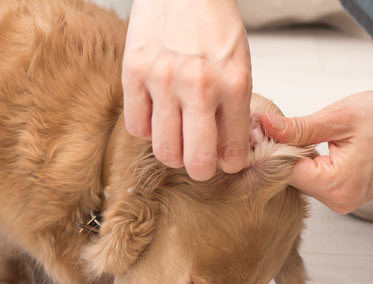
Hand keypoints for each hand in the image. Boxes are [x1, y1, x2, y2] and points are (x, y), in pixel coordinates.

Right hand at [122, 0, 251, 180]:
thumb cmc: (212, 25)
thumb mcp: (238, 64)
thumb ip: (233, 107)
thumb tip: (224, 149)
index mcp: (233, 84)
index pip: (233, 149)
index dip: (228, 163)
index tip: (223, 161)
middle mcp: (199, 86)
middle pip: (196, 161)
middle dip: (200, 169)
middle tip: (198, 163)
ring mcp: (163, 80)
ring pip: (164, 150)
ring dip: (172, 152)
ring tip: (176, 137)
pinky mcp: (134, 73)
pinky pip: (136, 127)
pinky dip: (147, 129)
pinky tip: (156, 114)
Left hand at [260, 90, 372, 212]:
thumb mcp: (340, 117)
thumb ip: (298, 127)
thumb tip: (265, 126)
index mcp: (337, 185)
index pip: (284, 171)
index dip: (268, 148)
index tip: (254, 130)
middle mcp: (339, 201)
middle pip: (290, 178)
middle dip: (278, 152)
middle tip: (263, 127)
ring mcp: (343, 201)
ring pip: (300, 179)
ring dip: (291, 156)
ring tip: (282, 131)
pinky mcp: (345, 194)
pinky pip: (314, 179)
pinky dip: (305, 161)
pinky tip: (301, 143)